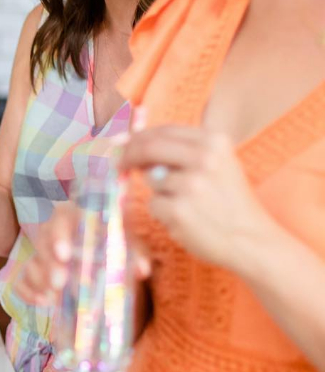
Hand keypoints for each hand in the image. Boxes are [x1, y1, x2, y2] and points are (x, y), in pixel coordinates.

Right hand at [13, 195, 153, 305]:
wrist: (111, 265)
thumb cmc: (119, 250)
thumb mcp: (131, 249)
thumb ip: (136, 254)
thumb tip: (142, 269)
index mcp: (78, 218)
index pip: (62, 217)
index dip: (59, 234)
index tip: (64, 255)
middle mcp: (56, 233)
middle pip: (43, 240)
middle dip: (49, 263)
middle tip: (60, 282)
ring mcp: (44, 255)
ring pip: (32, 262)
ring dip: (40, 279)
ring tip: (54, 296)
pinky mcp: (37, 275)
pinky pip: (22, 282)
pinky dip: (28, 292)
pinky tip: (43, 302)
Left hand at [119, 126, 272, 271]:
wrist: (252, 240)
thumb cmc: (229, 203)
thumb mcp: (218, 165)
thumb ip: (182, 151)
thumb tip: (129, 140)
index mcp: (215, 142)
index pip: (164, 131)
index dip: (138, 137)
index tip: (122, 144)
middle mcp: (204, 158)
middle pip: (148, 147)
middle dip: (128, 155)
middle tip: (119, 165)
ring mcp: (191, 184)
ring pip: (151, 179)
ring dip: (160, 193)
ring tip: (188, 206)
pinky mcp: (179, 210)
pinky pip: (153, 204)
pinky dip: (163, 214)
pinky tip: (186, 220)